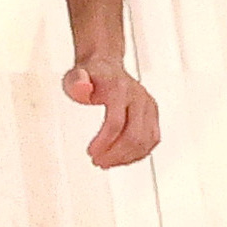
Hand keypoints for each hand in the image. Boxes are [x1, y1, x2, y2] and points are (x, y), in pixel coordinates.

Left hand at [63, 51, 159, 168]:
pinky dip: (138, 153)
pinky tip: (122, 158)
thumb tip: (82, 89)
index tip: (91, 153)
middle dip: (115, 154)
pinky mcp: (152, 113)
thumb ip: (76, 83)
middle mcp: (138, 97)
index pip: (116, 123)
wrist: (105, 65)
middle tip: (98, 162)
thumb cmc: (90, 74)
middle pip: (134, 136)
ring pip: (146, 141)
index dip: (104, 143)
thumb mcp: (74, 76)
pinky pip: (152, 140)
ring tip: (108, 162)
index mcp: (120, 89)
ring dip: (126, 158)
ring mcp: (148, 105)